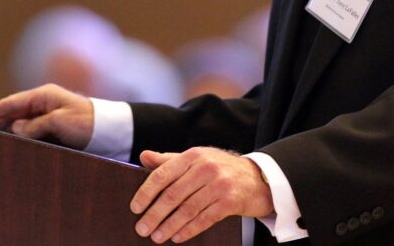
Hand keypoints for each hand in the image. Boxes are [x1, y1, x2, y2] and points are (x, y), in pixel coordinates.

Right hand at [0, 83, 93, 148]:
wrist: (108, 130)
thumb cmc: (86, 122)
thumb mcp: (60, 122)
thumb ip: (36, 125)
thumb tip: (15, 128)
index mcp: (44, 95)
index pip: (13, 102)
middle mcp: (43, 103)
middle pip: (14, 111)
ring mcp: (47, 114)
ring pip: (20, 121)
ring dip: (6, 128)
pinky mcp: (52, 126)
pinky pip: (30, 129)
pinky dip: (19, 134)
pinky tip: (10, 141)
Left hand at [131, 147, 272, 243]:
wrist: (258, 178)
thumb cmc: (220, 169)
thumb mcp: (196, 159)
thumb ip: (169, 160)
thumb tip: (143, 156)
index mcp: (193, 155)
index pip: (163, 174)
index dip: (146, 192)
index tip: (135, 208)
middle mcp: (206, 167)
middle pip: (173, 194)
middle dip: (154, 214)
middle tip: (142, 229)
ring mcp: (219, 184)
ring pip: (187, 209)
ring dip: (169, 225)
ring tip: (156, 237)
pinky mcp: (231, 201)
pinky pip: (204, 218)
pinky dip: (188, 229)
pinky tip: (177, 237)